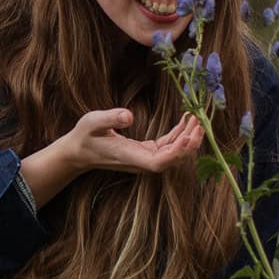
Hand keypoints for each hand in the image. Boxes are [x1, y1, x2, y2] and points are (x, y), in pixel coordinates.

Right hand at [65, 109, 203, 176]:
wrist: (78, 152)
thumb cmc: (84, 136)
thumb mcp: (92, 122)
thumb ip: (110, 118)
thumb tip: (129, 115)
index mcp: (130, 156)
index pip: (159, 162)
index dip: (176, 152)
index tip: (188, 136)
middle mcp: (141, 161)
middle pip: (172, 159)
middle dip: (189, 143)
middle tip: (200, 122)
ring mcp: (144, 158)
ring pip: (173, 154)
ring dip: (187, 138)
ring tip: (197, 119)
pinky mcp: (145, 152)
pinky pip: (167, 146)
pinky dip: (178, 135)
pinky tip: (185, 121)